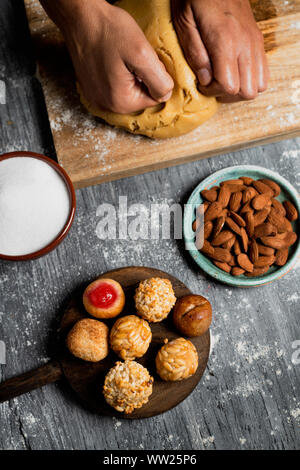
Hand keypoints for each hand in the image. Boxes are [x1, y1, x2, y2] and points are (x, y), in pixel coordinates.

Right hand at [40, 0, 173, 112]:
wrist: (80, 16)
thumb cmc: (108, 31)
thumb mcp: (143, 54)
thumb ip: (159, 80)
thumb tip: (166, 94)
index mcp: (120, 102)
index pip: (154, 98)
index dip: (156, 77)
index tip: (144, 59)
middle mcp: (106, 105)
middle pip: (140, 96)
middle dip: (143, 77)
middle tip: (133, 56)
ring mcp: (96, 97)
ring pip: (128, 90)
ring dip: (131, 75)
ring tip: (122, 56)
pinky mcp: (91, 87)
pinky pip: (114, 85)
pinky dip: (118, 74)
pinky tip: (113, 59)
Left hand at [172, 0, 268, 101]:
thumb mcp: (184, 23)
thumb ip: (195, 53)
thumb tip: (205, 79)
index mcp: (225, 41)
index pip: (229, 86)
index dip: (213, 91)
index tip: (202, 82)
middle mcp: (245, 44)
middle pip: (247, 91)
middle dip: (227, 94)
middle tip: (212, 83)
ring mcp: (255, 43)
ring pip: (259, 86)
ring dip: (240, 89)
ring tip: (224, 79)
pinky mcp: (258, 41)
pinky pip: (264, 73)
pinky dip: (251, 79)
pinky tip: (235, 72)